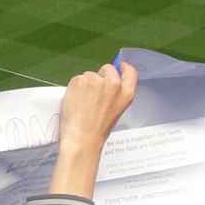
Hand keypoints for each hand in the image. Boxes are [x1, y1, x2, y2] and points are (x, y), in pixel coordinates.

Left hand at [50, 62, 138, 198]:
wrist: (82, 138)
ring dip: (84, 84)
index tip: (119, 66)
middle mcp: (113, 84)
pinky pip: (76, 79)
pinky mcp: (80, 80)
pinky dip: (74, 88)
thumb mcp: (115, 112)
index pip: (130, 72)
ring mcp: (96, 80)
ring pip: (89, 75)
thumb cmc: (97, 131)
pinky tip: (74, 101)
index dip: (123, 67)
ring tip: (82, 103)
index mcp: (126, 94)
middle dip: (99, 77)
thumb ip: (114, 95)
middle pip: (107, 69)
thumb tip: (105, 85)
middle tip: (92, 94)